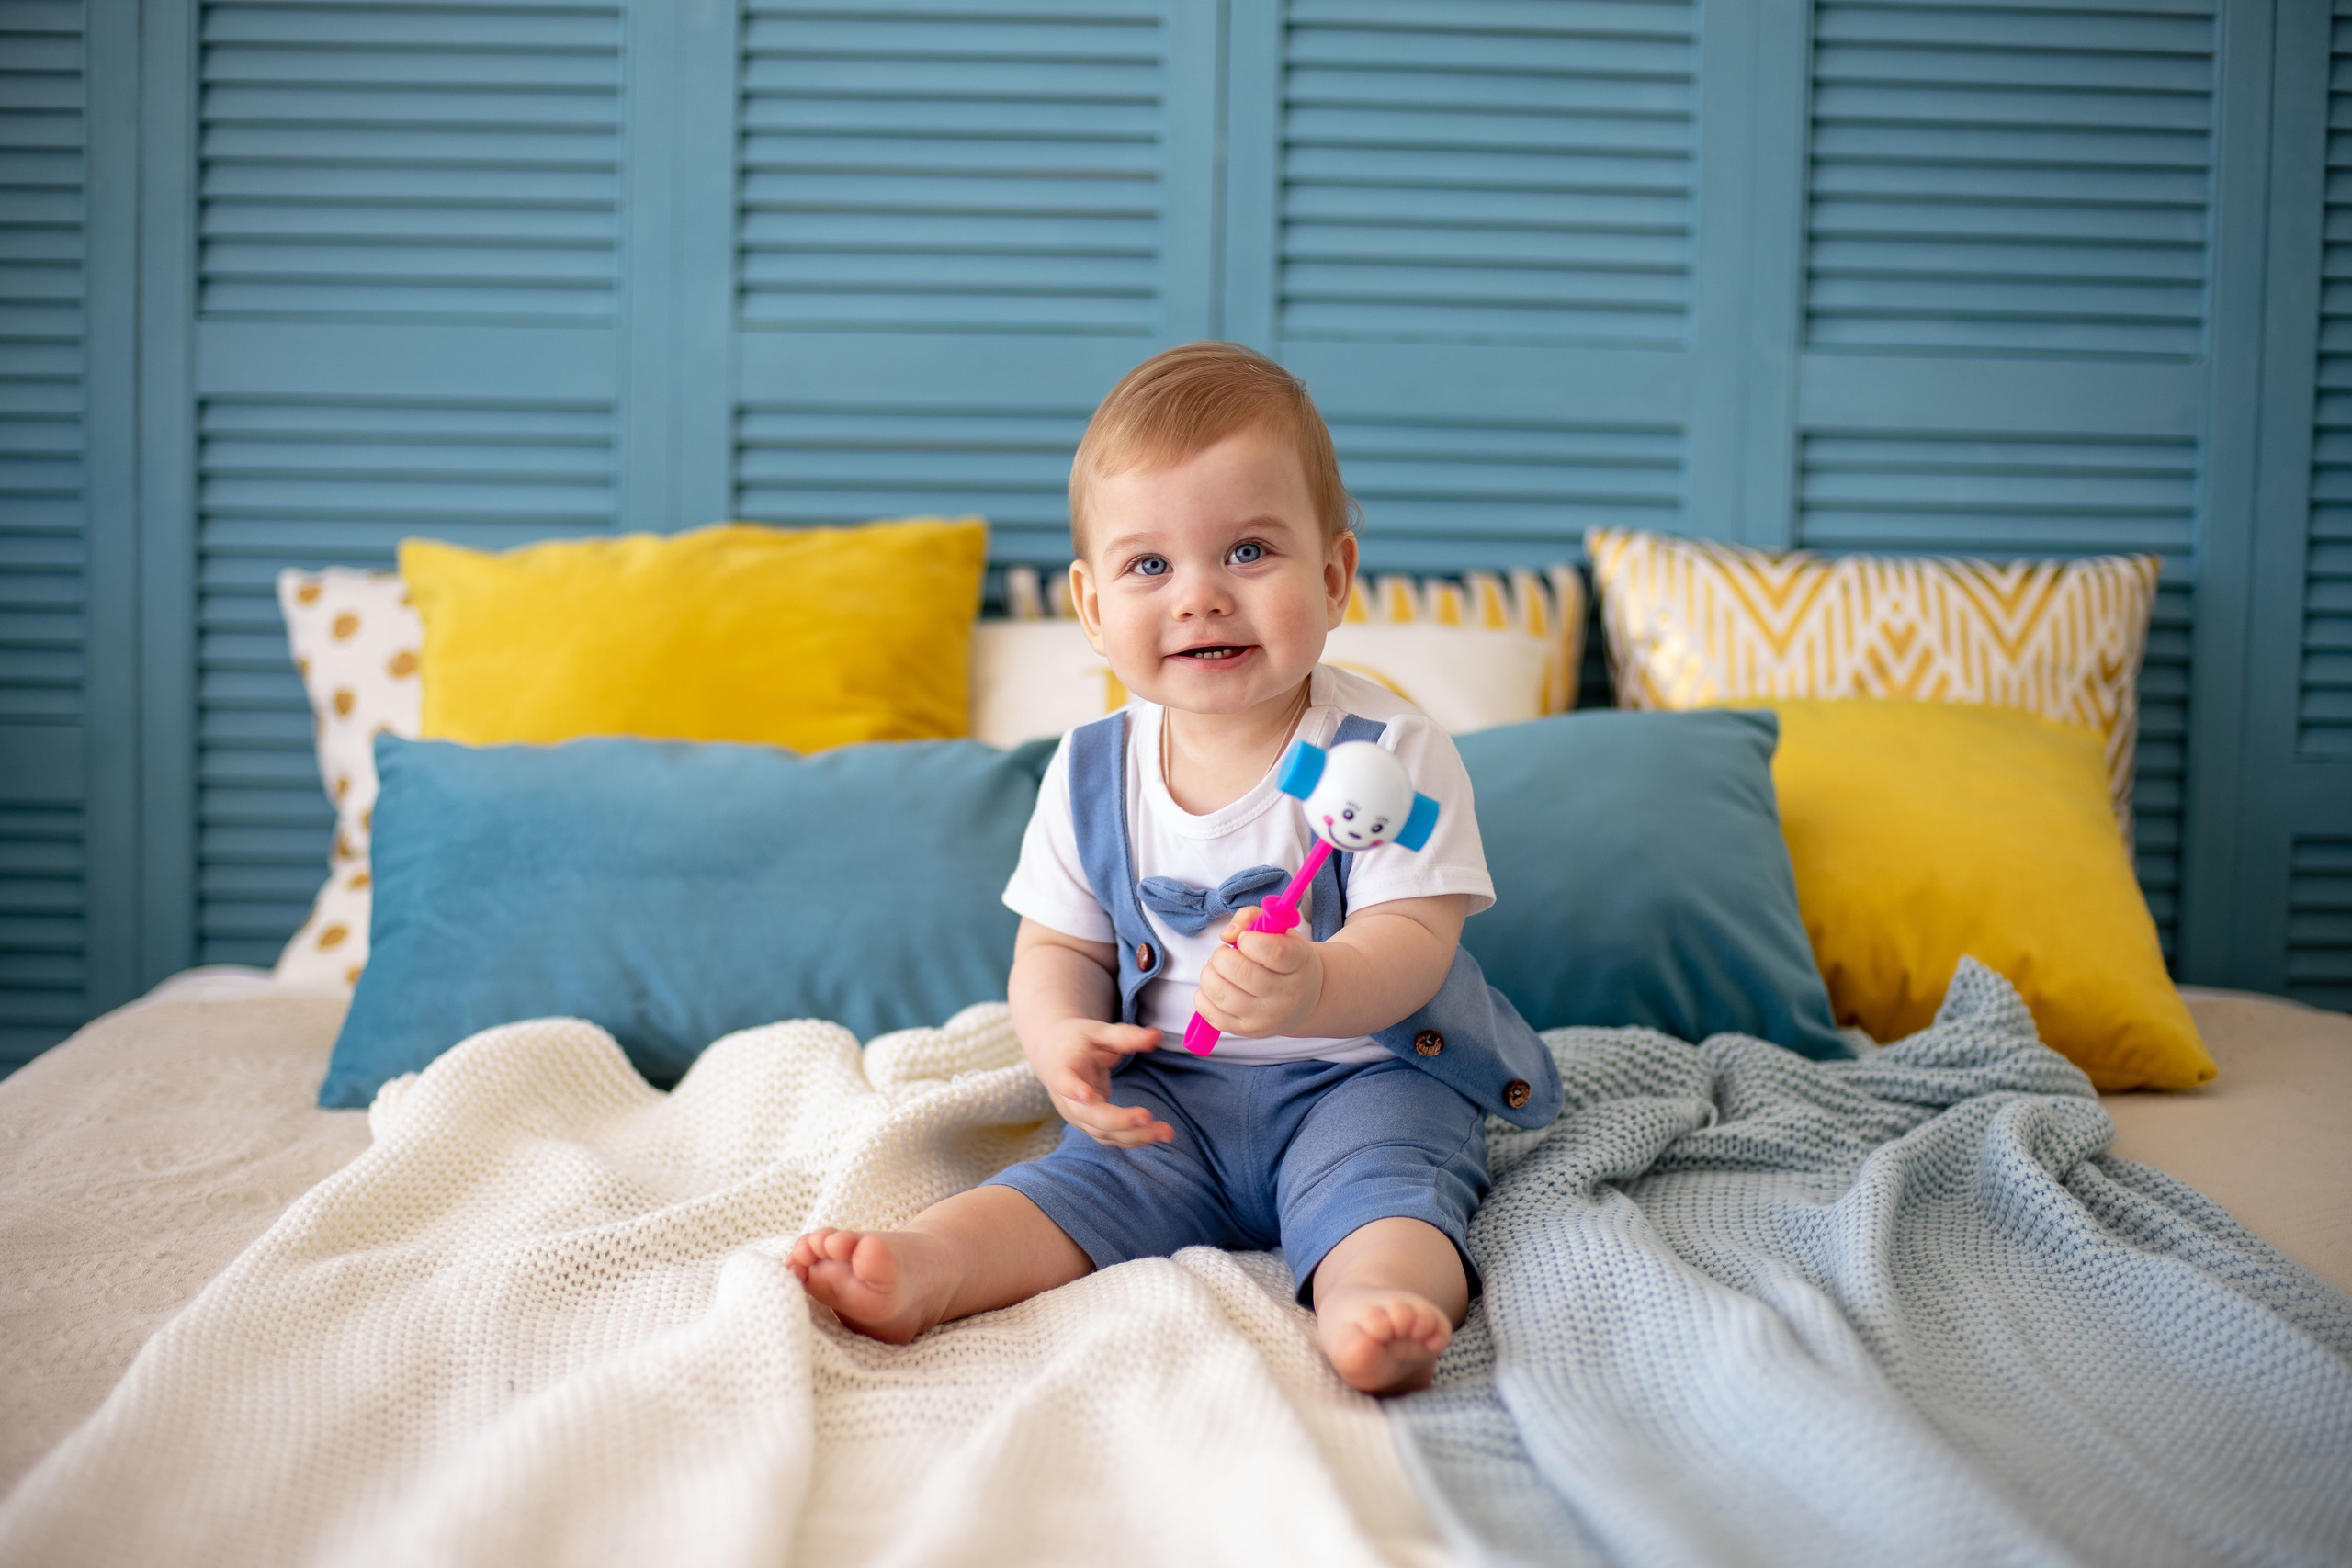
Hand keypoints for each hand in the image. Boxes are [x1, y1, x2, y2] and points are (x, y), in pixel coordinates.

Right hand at [1027, 1016, 1170, 1147]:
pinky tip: (1158, 1133)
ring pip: (1105, 1133)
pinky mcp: (1091, 1125)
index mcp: (1063, 1070)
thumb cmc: (1077, 1042)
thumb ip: (1125, 1035)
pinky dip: (1135, 1138)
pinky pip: (1113, 1136)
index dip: (1074, 1089)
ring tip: (1166, 1132)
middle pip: (1091, 1116)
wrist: (1056, 1058)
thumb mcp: (1098, 1032)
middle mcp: (1068, 1100)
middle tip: (1148, 1117)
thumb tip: (1156, 1036)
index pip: (1064, 1082)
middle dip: (1120, 1121)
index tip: (1087, 1095)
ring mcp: (1079, 1117)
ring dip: (1136, 1135)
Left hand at [1196, 907, 1323, 1038]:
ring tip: (1218, 969)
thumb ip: (1252, 917)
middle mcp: (1287, 994)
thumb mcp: (1280, 930)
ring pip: (1222, 994)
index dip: (1249, 940)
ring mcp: (1267, 1017)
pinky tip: (1215, 986)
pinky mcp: (1248, 1031)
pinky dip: (1203, 995)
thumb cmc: (1286, 958)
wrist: (1304, 999)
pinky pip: (1212, 1015)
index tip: (1245, 939)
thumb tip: (1228, 935)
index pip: (1274, 952)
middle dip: (1222, 956)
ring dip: (1209, 974)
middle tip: (1225, 953)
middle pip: (1242, 973)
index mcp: (1299, 963)